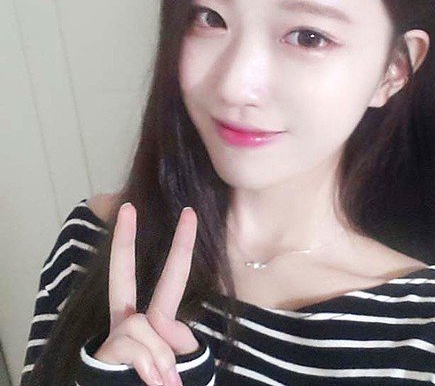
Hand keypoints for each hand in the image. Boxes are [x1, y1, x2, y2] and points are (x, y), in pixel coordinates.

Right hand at [92, 202, 199, 385]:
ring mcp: (115, 337)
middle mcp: (129, 322)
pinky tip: (152, 382)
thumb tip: (165, 329)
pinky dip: (151, 368)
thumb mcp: (180, 359)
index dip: (182, 246)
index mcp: (153, 320)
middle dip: (124, 241)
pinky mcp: (105, 355)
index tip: (189, 214)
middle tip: (127, 205)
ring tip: (165, 383)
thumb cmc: (163, 384)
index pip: (171, 277)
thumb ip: (177, 338)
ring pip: (145, 326)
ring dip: (162, 359)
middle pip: (122, 275)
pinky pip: (140, 349)